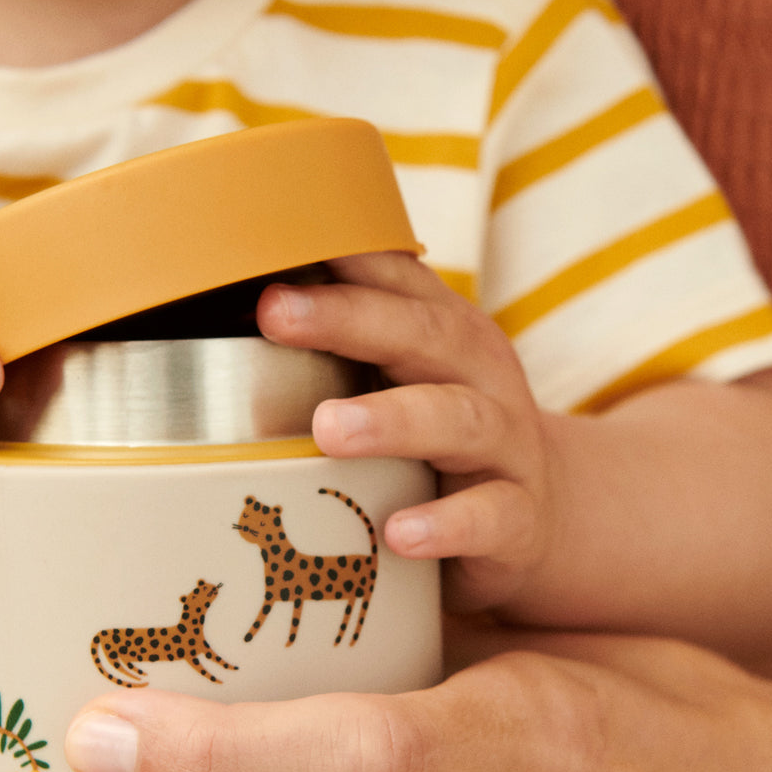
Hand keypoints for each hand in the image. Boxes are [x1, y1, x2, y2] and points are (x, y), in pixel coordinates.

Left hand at [257, 252, 557, 615]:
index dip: (342, 255)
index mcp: (445, 334)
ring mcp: (505, 447)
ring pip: (457, 420)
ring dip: (392, 421)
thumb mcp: (402, 381)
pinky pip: (488, 517)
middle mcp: (480, 378)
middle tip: (275, 312)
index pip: (397, 279)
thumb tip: (235, 308)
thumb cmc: (440, 440)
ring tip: (328, 429)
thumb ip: (344, 346)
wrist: (535, 516)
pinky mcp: (518, 518)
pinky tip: (398, 533)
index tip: (272, 238)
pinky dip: (445, 524)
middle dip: (349, 319)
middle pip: (424, 335)